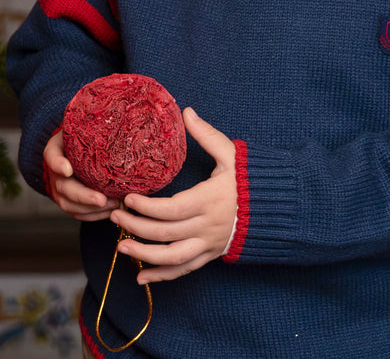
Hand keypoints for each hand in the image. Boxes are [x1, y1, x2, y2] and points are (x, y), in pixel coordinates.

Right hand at [43, 129, 119, 220]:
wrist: (77, 148)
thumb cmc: (84, 136)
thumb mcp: (84, 126)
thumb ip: (93, 123)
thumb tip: (119, 115)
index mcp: (55, 150)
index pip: (52, 156)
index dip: (58, 164)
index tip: (68, 169)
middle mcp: (55, 173)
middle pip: (63, 187)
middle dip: (83, 196)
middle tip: (101, 199)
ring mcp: (60, 189)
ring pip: (70, 204)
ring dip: (91, 208)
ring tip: (113, 205)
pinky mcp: (69, 201)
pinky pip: (77, 213)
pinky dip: (93, 215)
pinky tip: (110, 211)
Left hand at [110, 107, 237, 284]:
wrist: (275, 206)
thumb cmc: (250, 177)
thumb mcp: (231, 153)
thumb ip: (206, 135)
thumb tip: (186, 112)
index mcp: (210, 200)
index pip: (171, 209)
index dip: (146, 207)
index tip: (128, 198)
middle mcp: (207, 226)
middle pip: (165, 233)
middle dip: (136, 226)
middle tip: (114, 216)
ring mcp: (208, 244)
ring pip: (171, 257)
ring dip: (143, 255)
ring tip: (119, 247)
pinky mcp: (210, 255)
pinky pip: (183, 271)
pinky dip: (161, 276)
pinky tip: (140, 278)